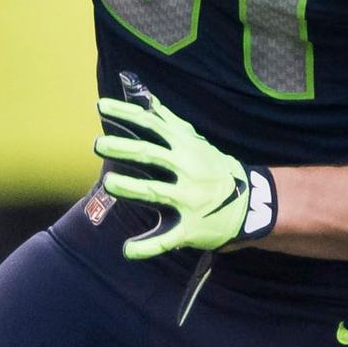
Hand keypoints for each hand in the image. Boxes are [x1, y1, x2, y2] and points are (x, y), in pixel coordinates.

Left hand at [94, 94, 277, 258]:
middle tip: (98, 144)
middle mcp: (186, 171)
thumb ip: (168, 122)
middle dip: (124, 148)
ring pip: (157, 192)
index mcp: (185, 148)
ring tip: (109, 183)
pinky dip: (147, 247)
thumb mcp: (195, 142)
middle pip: (151, 156)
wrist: (249, 204)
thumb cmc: (213, 169)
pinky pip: (167, 239)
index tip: (100, 107)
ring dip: (132, 187)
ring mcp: (188, 200)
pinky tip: (128, 250)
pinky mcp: (189, 228)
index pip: (152, 125)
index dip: (126, 114)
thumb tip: (144, 96)